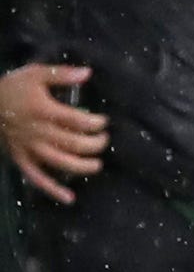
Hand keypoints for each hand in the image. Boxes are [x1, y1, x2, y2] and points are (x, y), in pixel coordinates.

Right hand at [0, 64, 104, 203]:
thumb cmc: (11, 88)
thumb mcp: (35, 73)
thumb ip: (61, 74)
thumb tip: (88, 73)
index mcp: (44, 111)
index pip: (78, 121)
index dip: (96, 123)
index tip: (103, 122)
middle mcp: (38, 132)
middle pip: (73, 143)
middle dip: (95, 144)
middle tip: (104, 140)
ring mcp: (29, 148)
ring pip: (60, 162)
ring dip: (82, 166)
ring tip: (97, 164)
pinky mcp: (20, 159)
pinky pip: (37, 178)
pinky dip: (53, 190)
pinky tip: (69, 198)